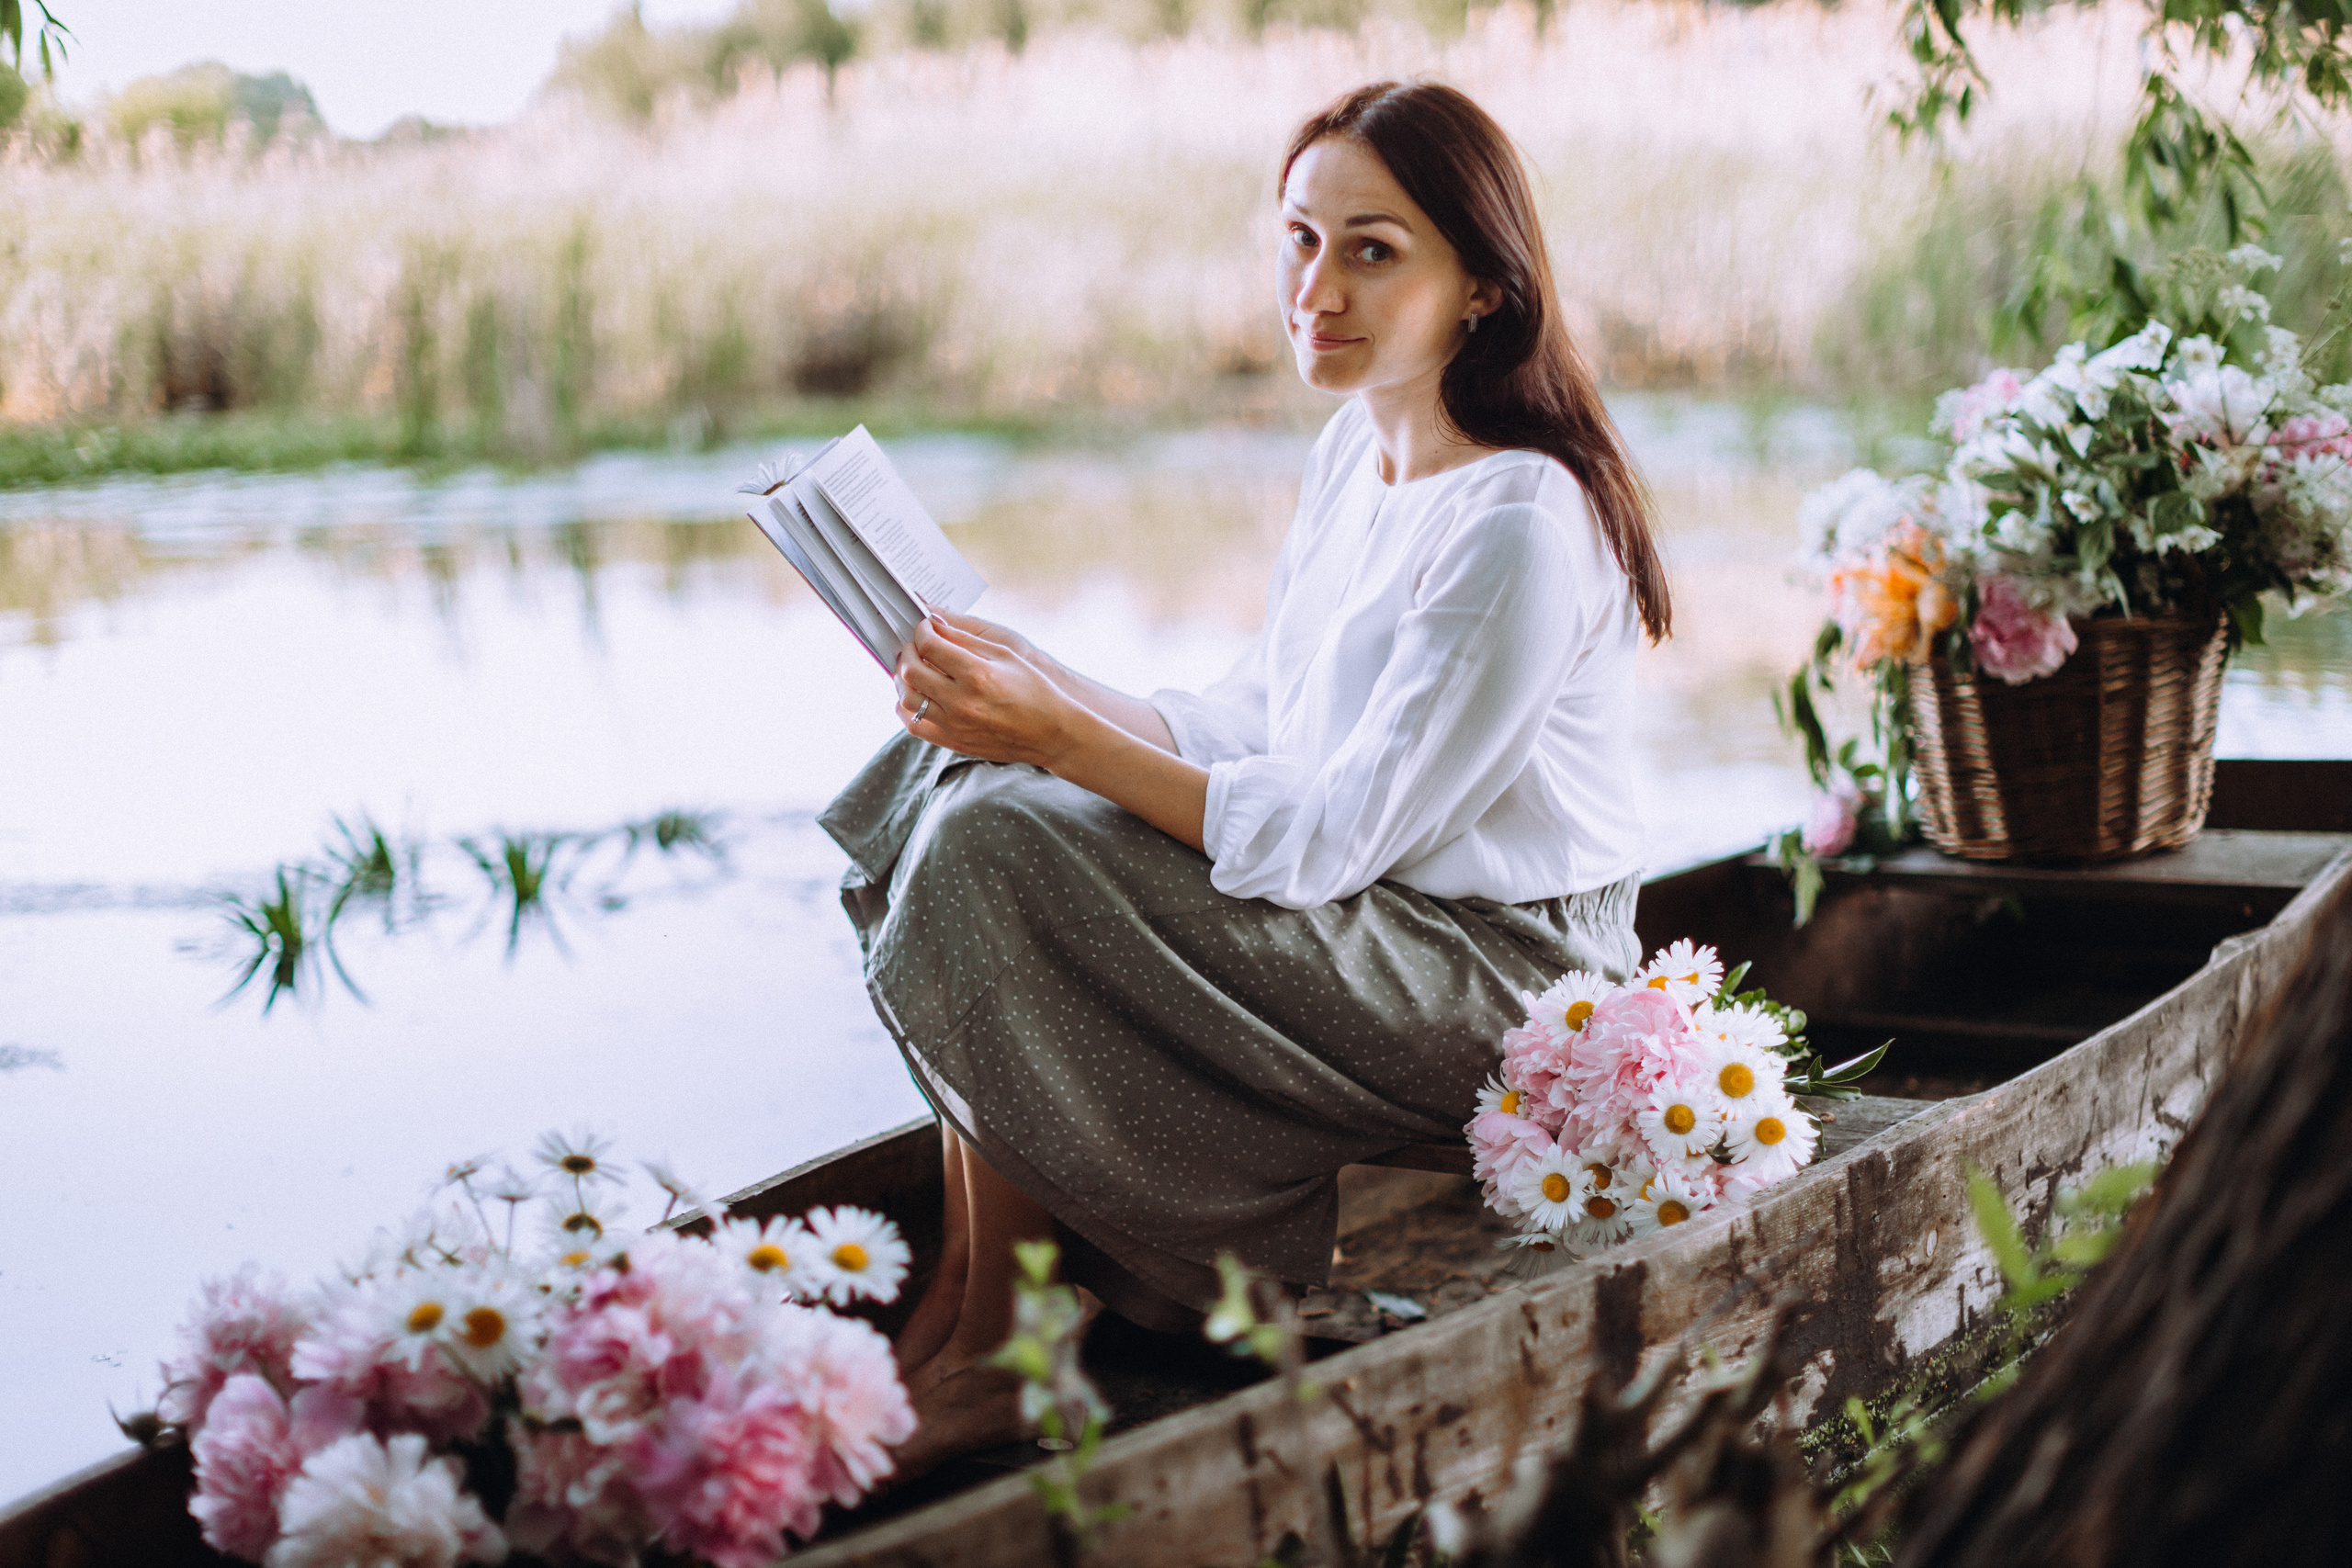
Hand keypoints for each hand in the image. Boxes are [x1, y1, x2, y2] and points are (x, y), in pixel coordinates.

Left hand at [896, 613, 1089, 767]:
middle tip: (915, 645)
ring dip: (903, 678)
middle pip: (911, 670)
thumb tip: (935, 624)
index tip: (925, 627)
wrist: (1051, 732)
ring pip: (906, 698)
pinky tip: (916, 696)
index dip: (922, 630)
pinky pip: (914, 725)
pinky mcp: (953, 742)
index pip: (930, 645)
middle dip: (908, 651)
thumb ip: (965, 639)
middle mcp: (962, 702)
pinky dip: (906, 708)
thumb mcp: (1005, 654)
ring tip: (913, 668)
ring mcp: (955, 725)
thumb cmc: (1034, 690)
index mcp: (977, 674)